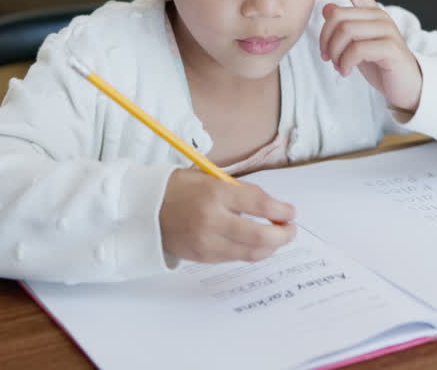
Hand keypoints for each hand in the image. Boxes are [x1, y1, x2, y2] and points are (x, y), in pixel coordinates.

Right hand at [159, 169, 295, 262]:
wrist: (145, 209)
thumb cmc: (180, 189)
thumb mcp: (210, 178)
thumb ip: (239, 192)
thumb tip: (271, 207)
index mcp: (216, 192)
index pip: (260, 203)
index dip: (281, 210)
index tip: (291, 212)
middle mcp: (212, 219)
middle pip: (260, 235)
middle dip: (283, 234)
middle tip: (291, 229)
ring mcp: (207, 241)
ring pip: (251, 252)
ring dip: (271, 247)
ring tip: (278, 238)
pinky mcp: (203, 257)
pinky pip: (235, 258)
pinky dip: (251, 252)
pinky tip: (258, 245)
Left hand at [320, 0, 423, 113]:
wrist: (408, 87)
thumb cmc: (381, 65)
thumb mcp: (358, 45)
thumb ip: (345, 27)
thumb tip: (328, 8)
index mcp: (372, 13)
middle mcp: (380, 17)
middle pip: (338, 16)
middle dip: (325, 39)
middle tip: (326, 57)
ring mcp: (387, 30)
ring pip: (345, 31)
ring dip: (334, 53)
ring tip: (338, 66)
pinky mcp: (390, 47)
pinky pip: (356, 49)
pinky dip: (345, 62)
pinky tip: (346, 71)